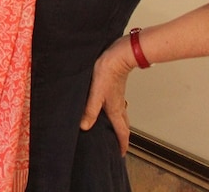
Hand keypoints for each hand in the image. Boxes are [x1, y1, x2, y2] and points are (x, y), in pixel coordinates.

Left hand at [79, 35, 135, 154]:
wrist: (119, 54)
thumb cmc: (108, 72)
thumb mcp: (96, 93)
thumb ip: (90, 110)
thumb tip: (85, 127)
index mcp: (115, 109)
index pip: (122, 131)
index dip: (122, 144)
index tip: (121, 154)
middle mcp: (119, 104)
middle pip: (123, 124)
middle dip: (122, 136)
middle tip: (118, 145)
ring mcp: (118, 96)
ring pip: (121, 114)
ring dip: (118, 123)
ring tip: (112, 129)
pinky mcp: (115, 87)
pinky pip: (117, 104)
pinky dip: (114, 111)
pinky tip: (106, 106)